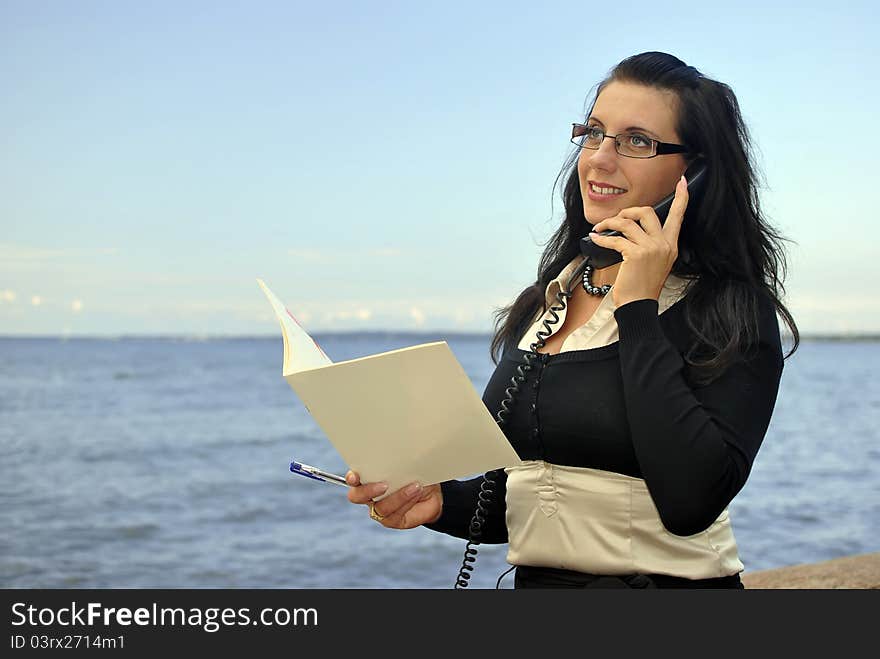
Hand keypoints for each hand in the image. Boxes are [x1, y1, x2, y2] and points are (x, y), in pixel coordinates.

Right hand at [345, 470, 442, 528]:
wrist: (432, 492)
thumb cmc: (416, 473)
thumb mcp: (406, 464)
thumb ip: (397, 461)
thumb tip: (397, 450)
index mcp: (368, 478)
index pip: (353, 478)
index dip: (351, 477)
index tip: (355, 476)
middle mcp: (370, 495)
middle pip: (356, 496)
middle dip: (367, 491)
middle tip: (384, 485)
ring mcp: (380, 509)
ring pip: (380, 507)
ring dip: (398, 496)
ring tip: (414, 486)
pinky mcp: (393, 520)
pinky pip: (395, 514)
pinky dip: (407, 501)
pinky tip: (417, 491)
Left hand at [588, 175, 688, 307]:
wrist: (638, 306)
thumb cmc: (642, 287)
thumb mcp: (654, 263)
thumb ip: (650, 245)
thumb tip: (629, 229)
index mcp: (671, 245)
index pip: (679, 216)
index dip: (682, 197)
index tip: (683, 182)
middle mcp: (664, 244)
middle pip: (647, 212)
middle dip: (627, 211)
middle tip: (616, 220)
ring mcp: (651, 248)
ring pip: (628, 222)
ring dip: (609, 223)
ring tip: (599, 229)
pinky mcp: (635, 254)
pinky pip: (615, 238)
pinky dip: (602, 238)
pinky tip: (595, 238)